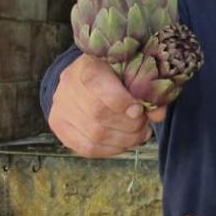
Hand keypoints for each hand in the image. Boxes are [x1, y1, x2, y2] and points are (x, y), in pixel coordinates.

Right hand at [47, 54, 166, 157]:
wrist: (83, 75)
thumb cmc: (114, 72)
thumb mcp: (130, 71)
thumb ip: (146, 89)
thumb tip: (157, 114)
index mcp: (87, 65)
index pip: (97, 84)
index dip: (121, 101)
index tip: (139, 110)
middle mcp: (68, 85)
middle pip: (98, 114)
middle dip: (128, 125)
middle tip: (144, 126)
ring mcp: (60, 106)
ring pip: (94, 135)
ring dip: (123, 140)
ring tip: (138, 135)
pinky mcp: (58, 125)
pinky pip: (86, 148)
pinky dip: (110, 150)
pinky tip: (123, 144)